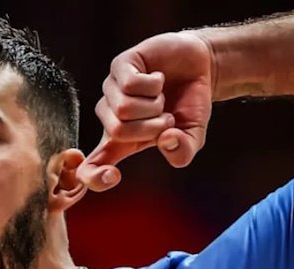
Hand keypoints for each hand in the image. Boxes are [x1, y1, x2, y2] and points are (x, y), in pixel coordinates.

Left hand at [78, 31, 214, 190]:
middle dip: (151, 126)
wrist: (201, 66)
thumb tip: (166, 140)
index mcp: (121, 141)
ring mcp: (112, 90)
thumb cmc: (190, 104)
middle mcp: (111, 116)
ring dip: (154, 104)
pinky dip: (153, 84)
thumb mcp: (192, 135)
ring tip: (162, 96)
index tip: (114, 176)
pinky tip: (158, 79)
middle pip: (117, 131)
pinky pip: (128, 83)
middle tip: (166, 117)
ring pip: (123, 107)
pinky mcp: (119, 66)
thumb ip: (183, 150)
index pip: (92, 166)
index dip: (94, 177)